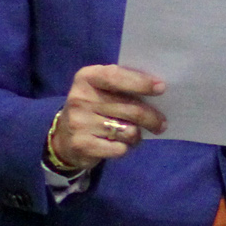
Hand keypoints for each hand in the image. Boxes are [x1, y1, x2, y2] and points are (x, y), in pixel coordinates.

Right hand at [48, 65, 166, 172]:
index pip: (116, 77)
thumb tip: (159, 89)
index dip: (140, 83)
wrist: (64, 138)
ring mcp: (79, 122)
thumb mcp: (102, 90)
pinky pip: (120, 148)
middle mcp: (80, 98)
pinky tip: (119, 144)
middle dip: (152, 118)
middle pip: (131, 109)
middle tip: (161, 124)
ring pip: (129, 131)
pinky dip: (126, 148)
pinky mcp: (82, 145)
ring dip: (137, 135)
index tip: (161, 88)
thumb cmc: (94, 108)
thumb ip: (125, 84)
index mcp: (87, 78)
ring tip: (133, 134)